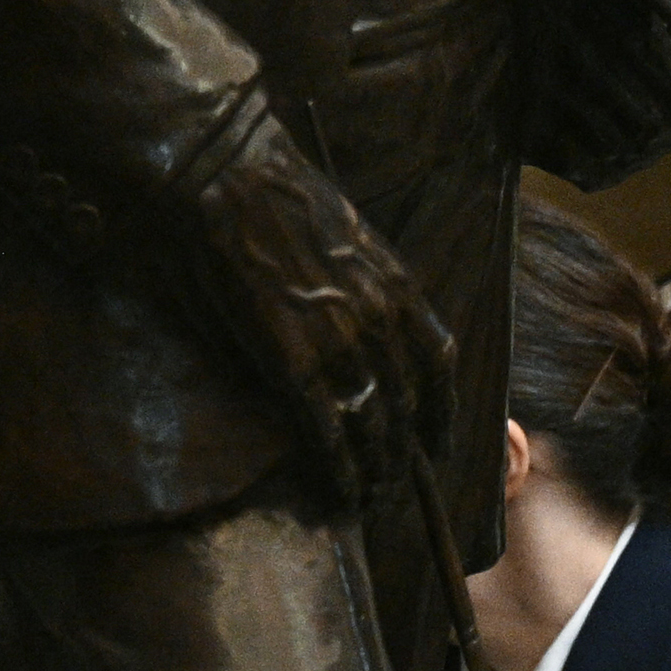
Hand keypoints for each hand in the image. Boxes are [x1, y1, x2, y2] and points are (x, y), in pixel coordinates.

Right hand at [165, 97, 455, 504]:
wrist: (228, 170)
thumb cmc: (274, 197)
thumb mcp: (345, 242)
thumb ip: (362, 296)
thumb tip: (359, 338)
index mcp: (399, 288)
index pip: (440, 365)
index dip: (443, 413)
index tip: (440, 444)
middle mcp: (382, 320)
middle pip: (409, 406)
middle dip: (405, 454)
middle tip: (398, 485)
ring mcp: (340, 341)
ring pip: (374, 425)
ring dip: (377, 470)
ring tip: (372, 499)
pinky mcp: (292, 358)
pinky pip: (328, 429)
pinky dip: (340, 467)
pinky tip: (344, 492)